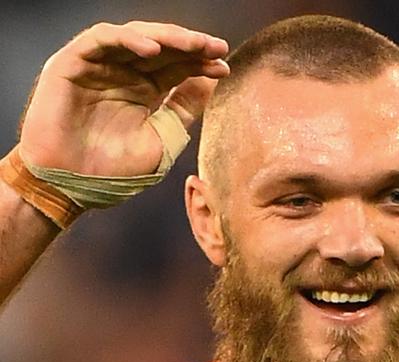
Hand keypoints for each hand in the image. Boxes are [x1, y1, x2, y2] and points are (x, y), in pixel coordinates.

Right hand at [18, 21, 228, 176]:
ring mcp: (99, 66)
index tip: (224, 67)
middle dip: (191, 46)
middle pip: (162, 49)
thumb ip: (183, 110)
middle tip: (216, 47)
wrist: (72, 186)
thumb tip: (210, 82)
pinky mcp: (72, 63)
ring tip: (193, 44)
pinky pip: (101, 39)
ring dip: (166, 37)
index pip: (177, 68)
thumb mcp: (162, 139)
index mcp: (145, 92)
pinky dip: (128, 39)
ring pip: (136, 36)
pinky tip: (153, 49)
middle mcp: (124, 74)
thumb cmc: (114, 170)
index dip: (201, 64)